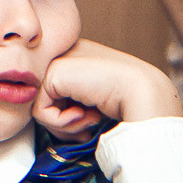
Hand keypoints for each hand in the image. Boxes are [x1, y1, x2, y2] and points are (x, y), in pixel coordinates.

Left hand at [34, 40, 181, 138]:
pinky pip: (40, 113)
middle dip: (65, 124)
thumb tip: (51, 122)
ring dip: (65, 125)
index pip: (56, 95)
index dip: (70, 117)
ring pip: (40, 110)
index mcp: (76, 56)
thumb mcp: (95, 98)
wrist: (142, 90)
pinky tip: (85, 114)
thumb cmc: (127, 99)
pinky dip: (62, 123)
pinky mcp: (52, 72)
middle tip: (87, 127)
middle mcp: (64, 55)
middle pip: (46, 102)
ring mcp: (56, 61)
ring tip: (89, 119)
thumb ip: (73, 103)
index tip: (91, 125)